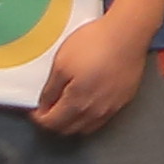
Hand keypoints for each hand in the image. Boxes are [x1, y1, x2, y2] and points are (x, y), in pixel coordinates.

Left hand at [32, 8, 152, 137]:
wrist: (128, 34)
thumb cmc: (95, 44)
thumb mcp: (61, 63)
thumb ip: (50, 90)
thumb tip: (44, 105)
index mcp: (77, 104)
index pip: (51, 123)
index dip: (38, 118)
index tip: (34, 110)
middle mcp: (95, 112)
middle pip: (68, 130)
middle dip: (54, 123)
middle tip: (47, 110)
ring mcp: (112, 108)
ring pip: (86, 128)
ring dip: (72, 123)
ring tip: (66, 108)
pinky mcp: (123, 100)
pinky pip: (102, 118)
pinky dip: (89, 117)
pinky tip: (87, 103)